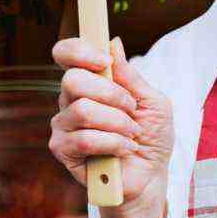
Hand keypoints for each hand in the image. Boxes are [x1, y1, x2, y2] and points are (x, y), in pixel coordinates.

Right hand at [49, 36, 173, 217]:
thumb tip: (113, 44)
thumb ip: (132, 77)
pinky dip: (114, 144)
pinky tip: (124, 150)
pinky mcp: (63, 150)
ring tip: (132, 134)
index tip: (104, 60)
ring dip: (118, 123)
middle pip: (72, 80)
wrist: (151, 173)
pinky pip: (85, 139)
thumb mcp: (154, 102)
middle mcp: (71, 100)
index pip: (66, 54)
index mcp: (90, 82)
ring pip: (83, 110)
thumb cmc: (152, 135)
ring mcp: (64, 124)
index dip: (79, 51)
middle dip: (113, 95)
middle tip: (132, 110)